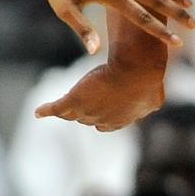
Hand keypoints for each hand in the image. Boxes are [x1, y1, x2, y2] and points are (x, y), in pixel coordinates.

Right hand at [34, 58, 165, 131]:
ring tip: (57, 110)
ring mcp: (88, 111)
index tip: (98, 112)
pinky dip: (46, 110)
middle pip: (88, 119)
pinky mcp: (75, 101)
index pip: (106, 123)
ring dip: (65, 112)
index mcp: (123, 119)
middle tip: (77, 109)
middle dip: (84, 114)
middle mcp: (105, 121)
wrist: (136, 72)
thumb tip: (156, 104)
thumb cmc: (147, 78)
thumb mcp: (154, 95)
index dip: (101, 117)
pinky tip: (38, 112)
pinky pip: (57, 108)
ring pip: (72, 114)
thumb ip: (151, 102)